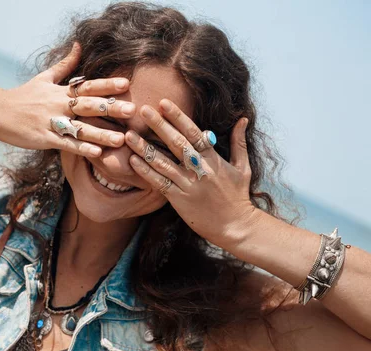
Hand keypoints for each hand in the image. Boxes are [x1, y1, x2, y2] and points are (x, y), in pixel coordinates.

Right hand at [0, 43, 135, 156]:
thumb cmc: (22, 96)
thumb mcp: (44, 77)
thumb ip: (65, 65)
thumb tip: (80, 45)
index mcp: (60, 91)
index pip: (87, 86)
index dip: (106, 85)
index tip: (126, 84)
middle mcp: (58, 105)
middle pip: (88, 106)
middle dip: (110, 108)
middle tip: (132, 110)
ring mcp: (51, 122)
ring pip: (80, 128)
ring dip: (101, 134)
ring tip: (121, 139)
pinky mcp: (43, 138)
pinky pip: (65, 144)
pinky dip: (81, 148)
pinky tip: (96, 153)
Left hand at [125, 99, 257, 248]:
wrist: (236, 226)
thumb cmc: (238, 197)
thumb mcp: (243, 168)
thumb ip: (239, 142)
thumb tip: (242, 118)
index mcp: (214, 159)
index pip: (194, 133)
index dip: (178, 117)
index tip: (164, 102)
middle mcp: (200, 170)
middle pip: (176, 143)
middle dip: (159, 125)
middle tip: (142, 109)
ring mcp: (188, 185)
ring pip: (163, 163)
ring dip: (144, 148)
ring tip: (129, 135)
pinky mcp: (179, 200)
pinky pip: (159, 183)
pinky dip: (146, 172)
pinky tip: (132, 161)